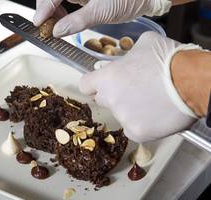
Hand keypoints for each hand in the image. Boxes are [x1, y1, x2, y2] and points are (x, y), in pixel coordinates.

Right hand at [33, 0, 171, 36]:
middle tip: (47, 26)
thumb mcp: (102, 11)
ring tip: (57, 25)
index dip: (44, 6)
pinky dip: (61, 12)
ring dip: (53, 12)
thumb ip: (77, 21)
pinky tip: (64, 20)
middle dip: (47, 9)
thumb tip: (57, 31)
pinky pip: (66, 1)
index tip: (38, 22)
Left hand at [79, 32, 199, 142]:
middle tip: (134, 90)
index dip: (93, 85)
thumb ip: (128, 54)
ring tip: (151, 100)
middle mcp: (110, 99)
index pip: (86, 85)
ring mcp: (123, 117)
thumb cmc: (169, 60)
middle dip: (115, 95)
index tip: (101, 85)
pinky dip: (142, 123)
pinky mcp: (137, 132)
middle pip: (104, 100)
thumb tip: (128, 59)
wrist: (192, 82)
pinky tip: (155, 114)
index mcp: (107, 78)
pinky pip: (134, 129)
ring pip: (121, 114)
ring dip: (131, 109)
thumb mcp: (145, 43)